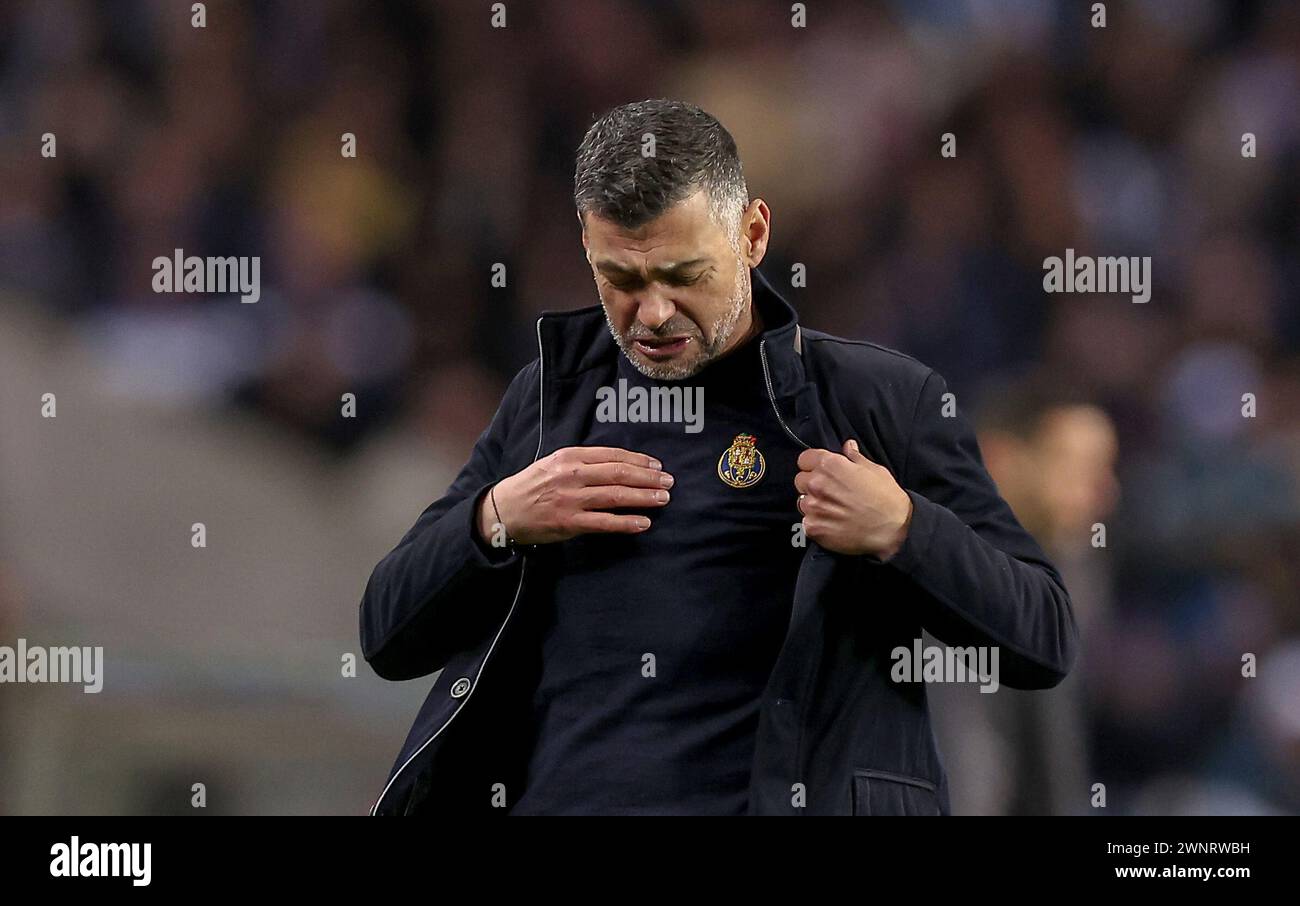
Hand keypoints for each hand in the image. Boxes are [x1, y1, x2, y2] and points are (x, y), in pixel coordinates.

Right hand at [477, 446, 672, 545]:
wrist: (504, 510)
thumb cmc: (533, 485)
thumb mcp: (554, 463)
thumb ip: (583, 461)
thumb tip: (619, 463)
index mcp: (569, 456)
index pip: (611, 455)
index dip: (638, 460)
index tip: (657, 465)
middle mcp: (571, 475)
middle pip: (618, 474)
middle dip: (648, 477)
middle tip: (669, 481)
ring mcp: (571, 500)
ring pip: (615, 496)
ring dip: (643, 497)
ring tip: (663, 498)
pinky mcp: (569, 523)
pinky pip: (604, 522)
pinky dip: (626, 523)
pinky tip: (644, 523)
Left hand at [794, 439, 912, 559]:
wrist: (893, 528)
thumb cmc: (886, 497)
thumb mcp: (874, 470)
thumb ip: (855, 457)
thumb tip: (848, 446)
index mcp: (830, 465)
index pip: (804, 459)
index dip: (813, 465)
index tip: (820, 471)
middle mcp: (817, 484)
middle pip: (800, 480)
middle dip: (811, 484)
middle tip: (830, 492)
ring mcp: (813, 507)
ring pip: (802, 502)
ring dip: (813, 504)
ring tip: (833, 510)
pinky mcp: (812, 527)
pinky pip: (806, 522)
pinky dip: (816, 523)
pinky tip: (833, 524)